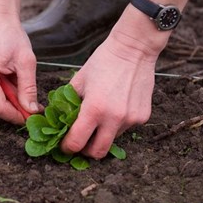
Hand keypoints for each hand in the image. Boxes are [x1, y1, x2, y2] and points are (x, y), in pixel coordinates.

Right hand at [0, 14, 39, 124]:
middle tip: (33, 103)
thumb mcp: (26, 61)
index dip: (15, 116)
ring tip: (20, 80)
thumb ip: (28, 88)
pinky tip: (11, 78)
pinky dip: (3, 90)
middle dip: (14, 107)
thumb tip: (31, 110)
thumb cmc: (11, 35)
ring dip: (9, 97)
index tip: (31, 117)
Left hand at [60, 29, 160, 158]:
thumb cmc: (103, 61)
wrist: (134, 49)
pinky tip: (116, 106)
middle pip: (97, 152)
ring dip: (103, 134)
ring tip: (100, 117)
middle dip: (86, 151)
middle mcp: (114, 118)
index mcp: (94, 109)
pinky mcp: (143, 117)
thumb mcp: (79, 80)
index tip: (64, 145)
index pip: (77, 142)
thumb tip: (58, 120)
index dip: (67, 147)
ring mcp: (131, 119)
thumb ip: (68, 103)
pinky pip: (126, 128)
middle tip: (81, 142)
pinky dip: (117, 124)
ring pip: (113, 139)